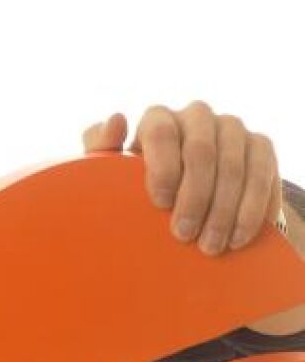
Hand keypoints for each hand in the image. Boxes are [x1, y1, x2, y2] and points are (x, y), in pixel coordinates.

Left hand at [82, 101, 282, 255]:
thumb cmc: (138, 179)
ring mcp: (231, 128)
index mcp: (158, 118)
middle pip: (201, 152)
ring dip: (223, 211)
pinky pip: (262, 175)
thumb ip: (100, 146)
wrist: (184, 190)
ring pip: (234, 167)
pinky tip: (239, 237)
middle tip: (183, 236)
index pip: (161, 131)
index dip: (162, 167)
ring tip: (210, 246)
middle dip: (194, 198)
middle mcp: (197, 116)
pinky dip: (252, 210)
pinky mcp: (260, 146)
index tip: (159, 203)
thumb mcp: (112, 167)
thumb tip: (116, 119)